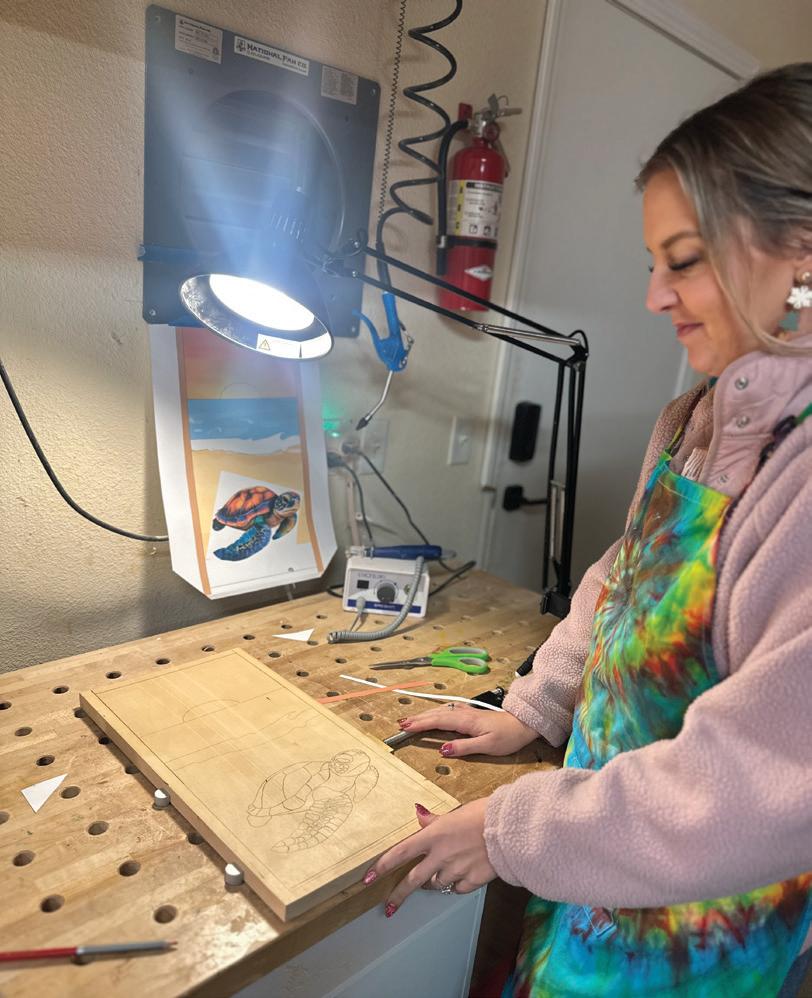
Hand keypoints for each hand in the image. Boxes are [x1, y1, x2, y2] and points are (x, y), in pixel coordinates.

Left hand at [364, 799, 495, 915]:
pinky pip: (458, 888)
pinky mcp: (472, 881)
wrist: (511, 828)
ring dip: (435, 882)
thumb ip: (434, 821)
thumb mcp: (455, 813)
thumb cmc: (483, 814)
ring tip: (444, 871)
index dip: (382, 866)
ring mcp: (456, 870)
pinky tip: (464, 874)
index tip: (368, 878)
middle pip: (413, 880)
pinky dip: (457, 884)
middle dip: (399, 895)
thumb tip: (419, 815)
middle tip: (389, 906)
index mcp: (433, 836)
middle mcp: (441, 856)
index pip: (400, 853)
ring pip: (436, 885)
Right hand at [398, 704, 538, 757]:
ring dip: (426, 714)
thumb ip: (464, 747)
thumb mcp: (487, 746)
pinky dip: (438, 712)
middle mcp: (464, 714)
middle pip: (437, 714)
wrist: (524, 724)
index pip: (438, 722)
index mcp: (466, 722)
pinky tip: (436, 713)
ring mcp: (468, 713)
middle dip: (418, 718)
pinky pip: (449, 711)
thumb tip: (441, 750)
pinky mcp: (472, 714)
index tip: (406, 727)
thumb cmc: (508, 737)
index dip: (421, 724)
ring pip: (442, 711)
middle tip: (402, 723)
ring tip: (412, 719)